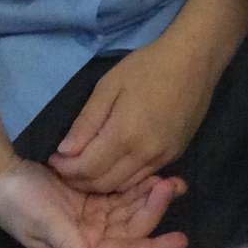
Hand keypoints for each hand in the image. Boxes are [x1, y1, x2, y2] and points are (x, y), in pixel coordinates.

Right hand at [0, 156, 187, 247]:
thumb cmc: (19, 203)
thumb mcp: (43, 220)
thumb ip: (66, 243)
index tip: (180, 240)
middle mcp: (91, 240)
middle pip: (132, 229)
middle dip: (154, 210)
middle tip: (172, 184)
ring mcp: (92, 220)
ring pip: (130, 212)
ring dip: (150, 197)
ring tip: (172, 179)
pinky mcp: (90, 201)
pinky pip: (121, 197)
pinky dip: (136, 187)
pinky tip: (152, 173)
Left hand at [50, 36, 222, 192]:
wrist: (193, 61)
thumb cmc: (147, 67)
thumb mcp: (108, 86)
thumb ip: (86, 122)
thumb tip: (64, 151)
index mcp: (125, 134)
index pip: (87, 168)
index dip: (65, 169)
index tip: (53, 159)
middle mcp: (145, 154)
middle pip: (104, 184)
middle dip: (79, 180)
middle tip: (66, 166)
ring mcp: (163, 158)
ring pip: (123, 186)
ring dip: (100, 183)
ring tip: (85, 166)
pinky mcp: (174, 156)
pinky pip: (142, 178)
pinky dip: (122, 178)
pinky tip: (112, 164)